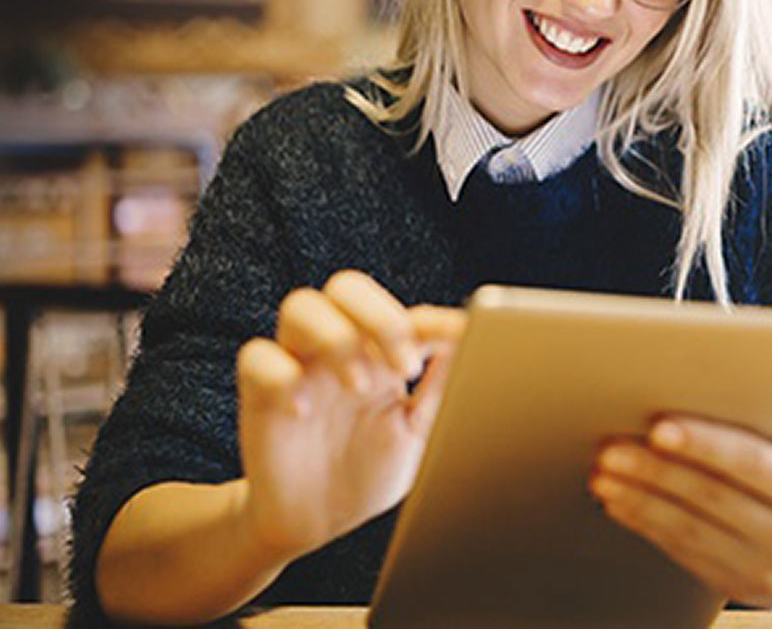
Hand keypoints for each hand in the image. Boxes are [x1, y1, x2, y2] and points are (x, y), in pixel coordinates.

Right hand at [236, 270, 463, 561]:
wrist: (316, 525)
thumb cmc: (368, 471)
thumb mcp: (418, 431)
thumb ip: (443, 385)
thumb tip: (474, 340)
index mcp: (379, 353)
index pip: (403, 315)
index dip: (431, 321)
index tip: (458, 336)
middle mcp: (338, 349)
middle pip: (347, 287)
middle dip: (379, 317)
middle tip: (405, 366)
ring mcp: (298, 366)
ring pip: (301, 306)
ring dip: (335, 338)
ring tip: (359, 386)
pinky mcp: (259, 394)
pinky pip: (257, 357)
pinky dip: (281, 376)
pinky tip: (302, 410)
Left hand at [590, 375, 771, 612]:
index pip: (755, 465)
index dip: (707, 444)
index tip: (661, 425)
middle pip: (711, 497)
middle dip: (656, 469)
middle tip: (613, 442)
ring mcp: (759, 572)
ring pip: (686, 528)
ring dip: (639, 497)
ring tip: (605, 468)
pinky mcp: (731, 586)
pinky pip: (678, 551)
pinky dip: (642, 523)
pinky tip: (616, 498)